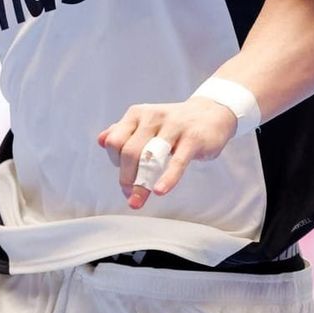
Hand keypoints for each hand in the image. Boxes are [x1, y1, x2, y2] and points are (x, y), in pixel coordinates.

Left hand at [97, 97, 235, 209]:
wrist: (212, 112)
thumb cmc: (175, 123)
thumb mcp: (147, 122)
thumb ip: (124, 131)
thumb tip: (101, 141)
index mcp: (138, 114)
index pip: (114, 141)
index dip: (114, 163)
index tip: (125, 179)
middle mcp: (153, 117)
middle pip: (129, 151)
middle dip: (126, 178)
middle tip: (130, 195)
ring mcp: (174, 126)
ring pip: (150, 156)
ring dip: (142, 182)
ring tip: (139, 200)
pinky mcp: (193, 138)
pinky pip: (177, 161)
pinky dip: (167, 178)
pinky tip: (160, 191)